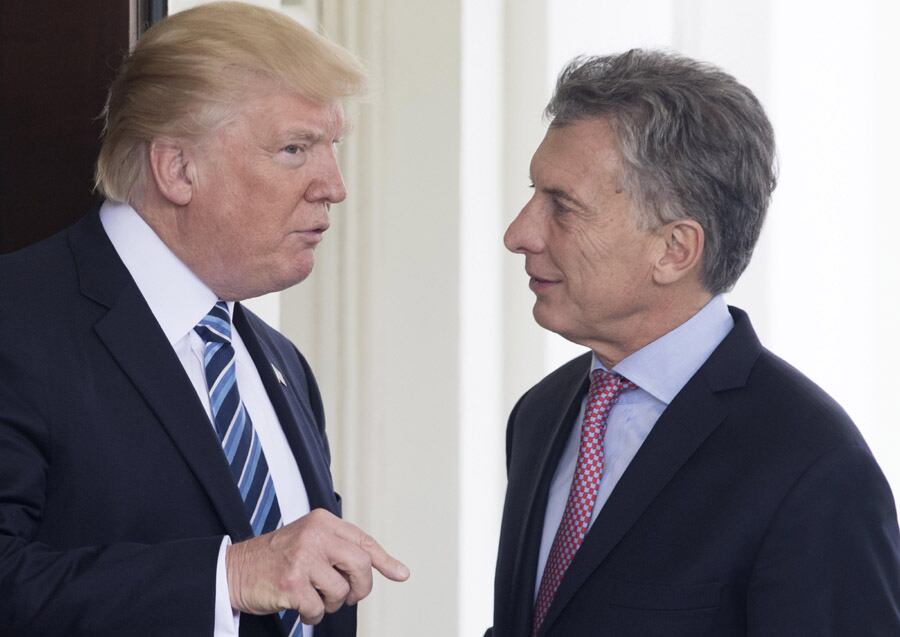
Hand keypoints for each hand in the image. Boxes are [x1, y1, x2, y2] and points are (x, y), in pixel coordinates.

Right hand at [225, 508, 408, 624]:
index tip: (400, 573)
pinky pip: (318, 609)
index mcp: (322, 521)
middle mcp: (315, 535)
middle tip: (348, 596)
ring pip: (341, 591)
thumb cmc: (275, 558)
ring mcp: (303, 558)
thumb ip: (339, 548)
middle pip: (360, 566)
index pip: (363, 541)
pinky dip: (312, 615)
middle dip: (359, 588)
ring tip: (315, 598)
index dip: (385, 561)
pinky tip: (301, 607)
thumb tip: (382, 567)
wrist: (234, 569)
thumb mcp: (309, 540)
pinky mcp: (292, 582)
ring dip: (331, 604)